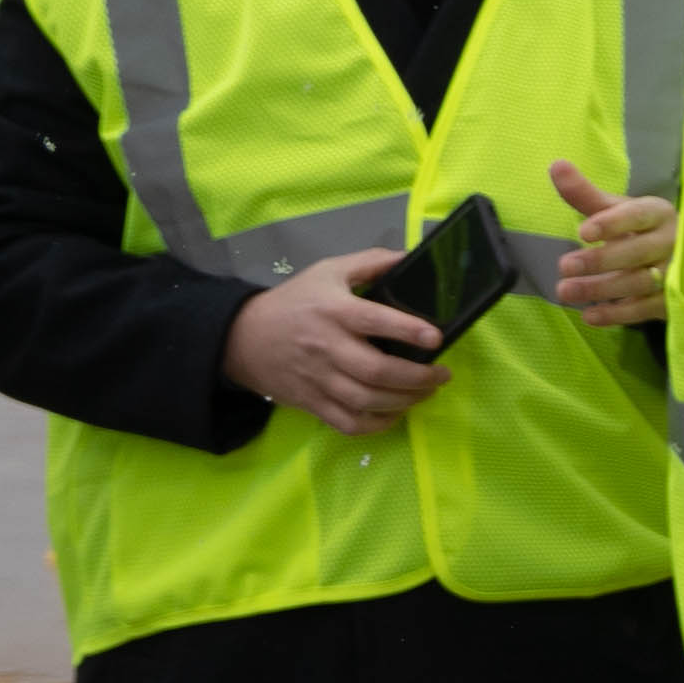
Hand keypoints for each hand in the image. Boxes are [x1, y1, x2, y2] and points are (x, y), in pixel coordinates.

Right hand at [225, 248, 451, 432]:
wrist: (241, 337)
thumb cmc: (294, 302)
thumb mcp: (328, 271)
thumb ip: (370, 262)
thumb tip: (411, 257)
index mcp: (334, 311)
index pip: (373, 320)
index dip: (407, 330)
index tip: (436, 338)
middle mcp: (327, 347)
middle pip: (375, 370)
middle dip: (417, 377)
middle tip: (441, 375)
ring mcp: (318, 379)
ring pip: (366, 400)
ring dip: (404, 401)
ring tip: (426, 392)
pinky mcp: (311, 402)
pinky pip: (348, 423)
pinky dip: (377, 425)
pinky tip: (395, 413)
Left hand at [549, 159, 675, 330]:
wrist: (678, 257)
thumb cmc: (638, 229)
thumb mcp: (614, 209)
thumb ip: (585, 193)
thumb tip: (556, 165)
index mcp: (658, 214)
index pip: (638, 216)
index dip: (612, 224)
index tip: (582, 232)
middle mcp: (672, 242)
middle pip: (639, 252)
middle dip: (601, 260)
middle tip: (564, 266)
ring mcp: (675, 273)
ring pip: (640, 283)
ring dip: (601, 288)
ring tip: (564, 291)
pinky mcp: (672, 301)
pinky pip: (645, 309)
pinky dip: (617, 314)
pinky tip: (589, 315)